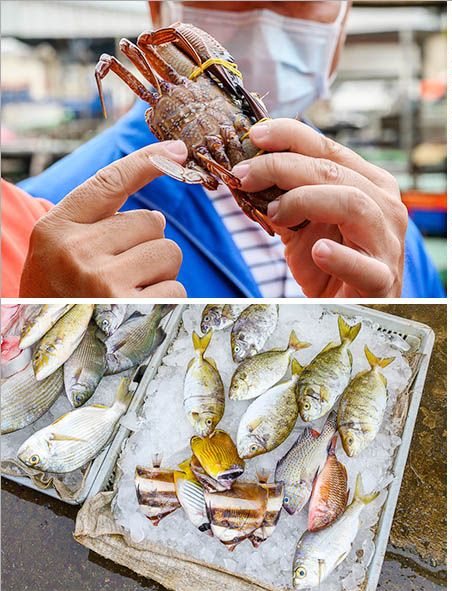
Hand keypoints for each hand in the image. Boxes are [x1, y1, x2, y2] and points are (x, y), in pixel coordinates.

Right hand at [19, 141, 186, 296]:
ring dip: (160, 271)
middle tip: (119, 268)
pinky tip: (137, 308)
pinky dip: (166, 298)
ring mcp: (104, 281)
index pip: (109, 182)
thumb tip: (161, 213)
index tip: (178, 150)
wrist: (43, 348)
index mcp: (56, 228)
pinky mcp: (132, 309)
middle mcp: (77, 251)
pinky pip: (177, 287)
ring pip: (170, 254)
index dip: (147, 161)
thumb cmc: (62, 292)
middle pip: (153, 223)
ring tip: (127, 289)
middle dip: (147, 243)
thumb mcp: (63, 249)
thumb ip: (103, 223)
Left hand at [236, 119, 405, 296]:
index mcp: (371, 185)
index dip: (290, 136)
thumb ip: (286, 198)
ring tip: (273, 213)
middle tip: (245, 174)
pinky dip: (340, 257)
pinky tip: (318, 253)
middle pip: (335, 173)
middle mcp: (385, 207)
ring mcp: (387, 244)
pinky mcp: (381, 280)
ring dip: (303, 201)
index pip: (330, 149)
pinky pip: (364, 266)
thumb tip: (248, 171)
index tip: (254, 135)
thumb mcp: (304, 225)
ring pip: (353, 204)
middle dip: (282, 167)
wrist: (350, 308)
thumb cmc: (330, 265)